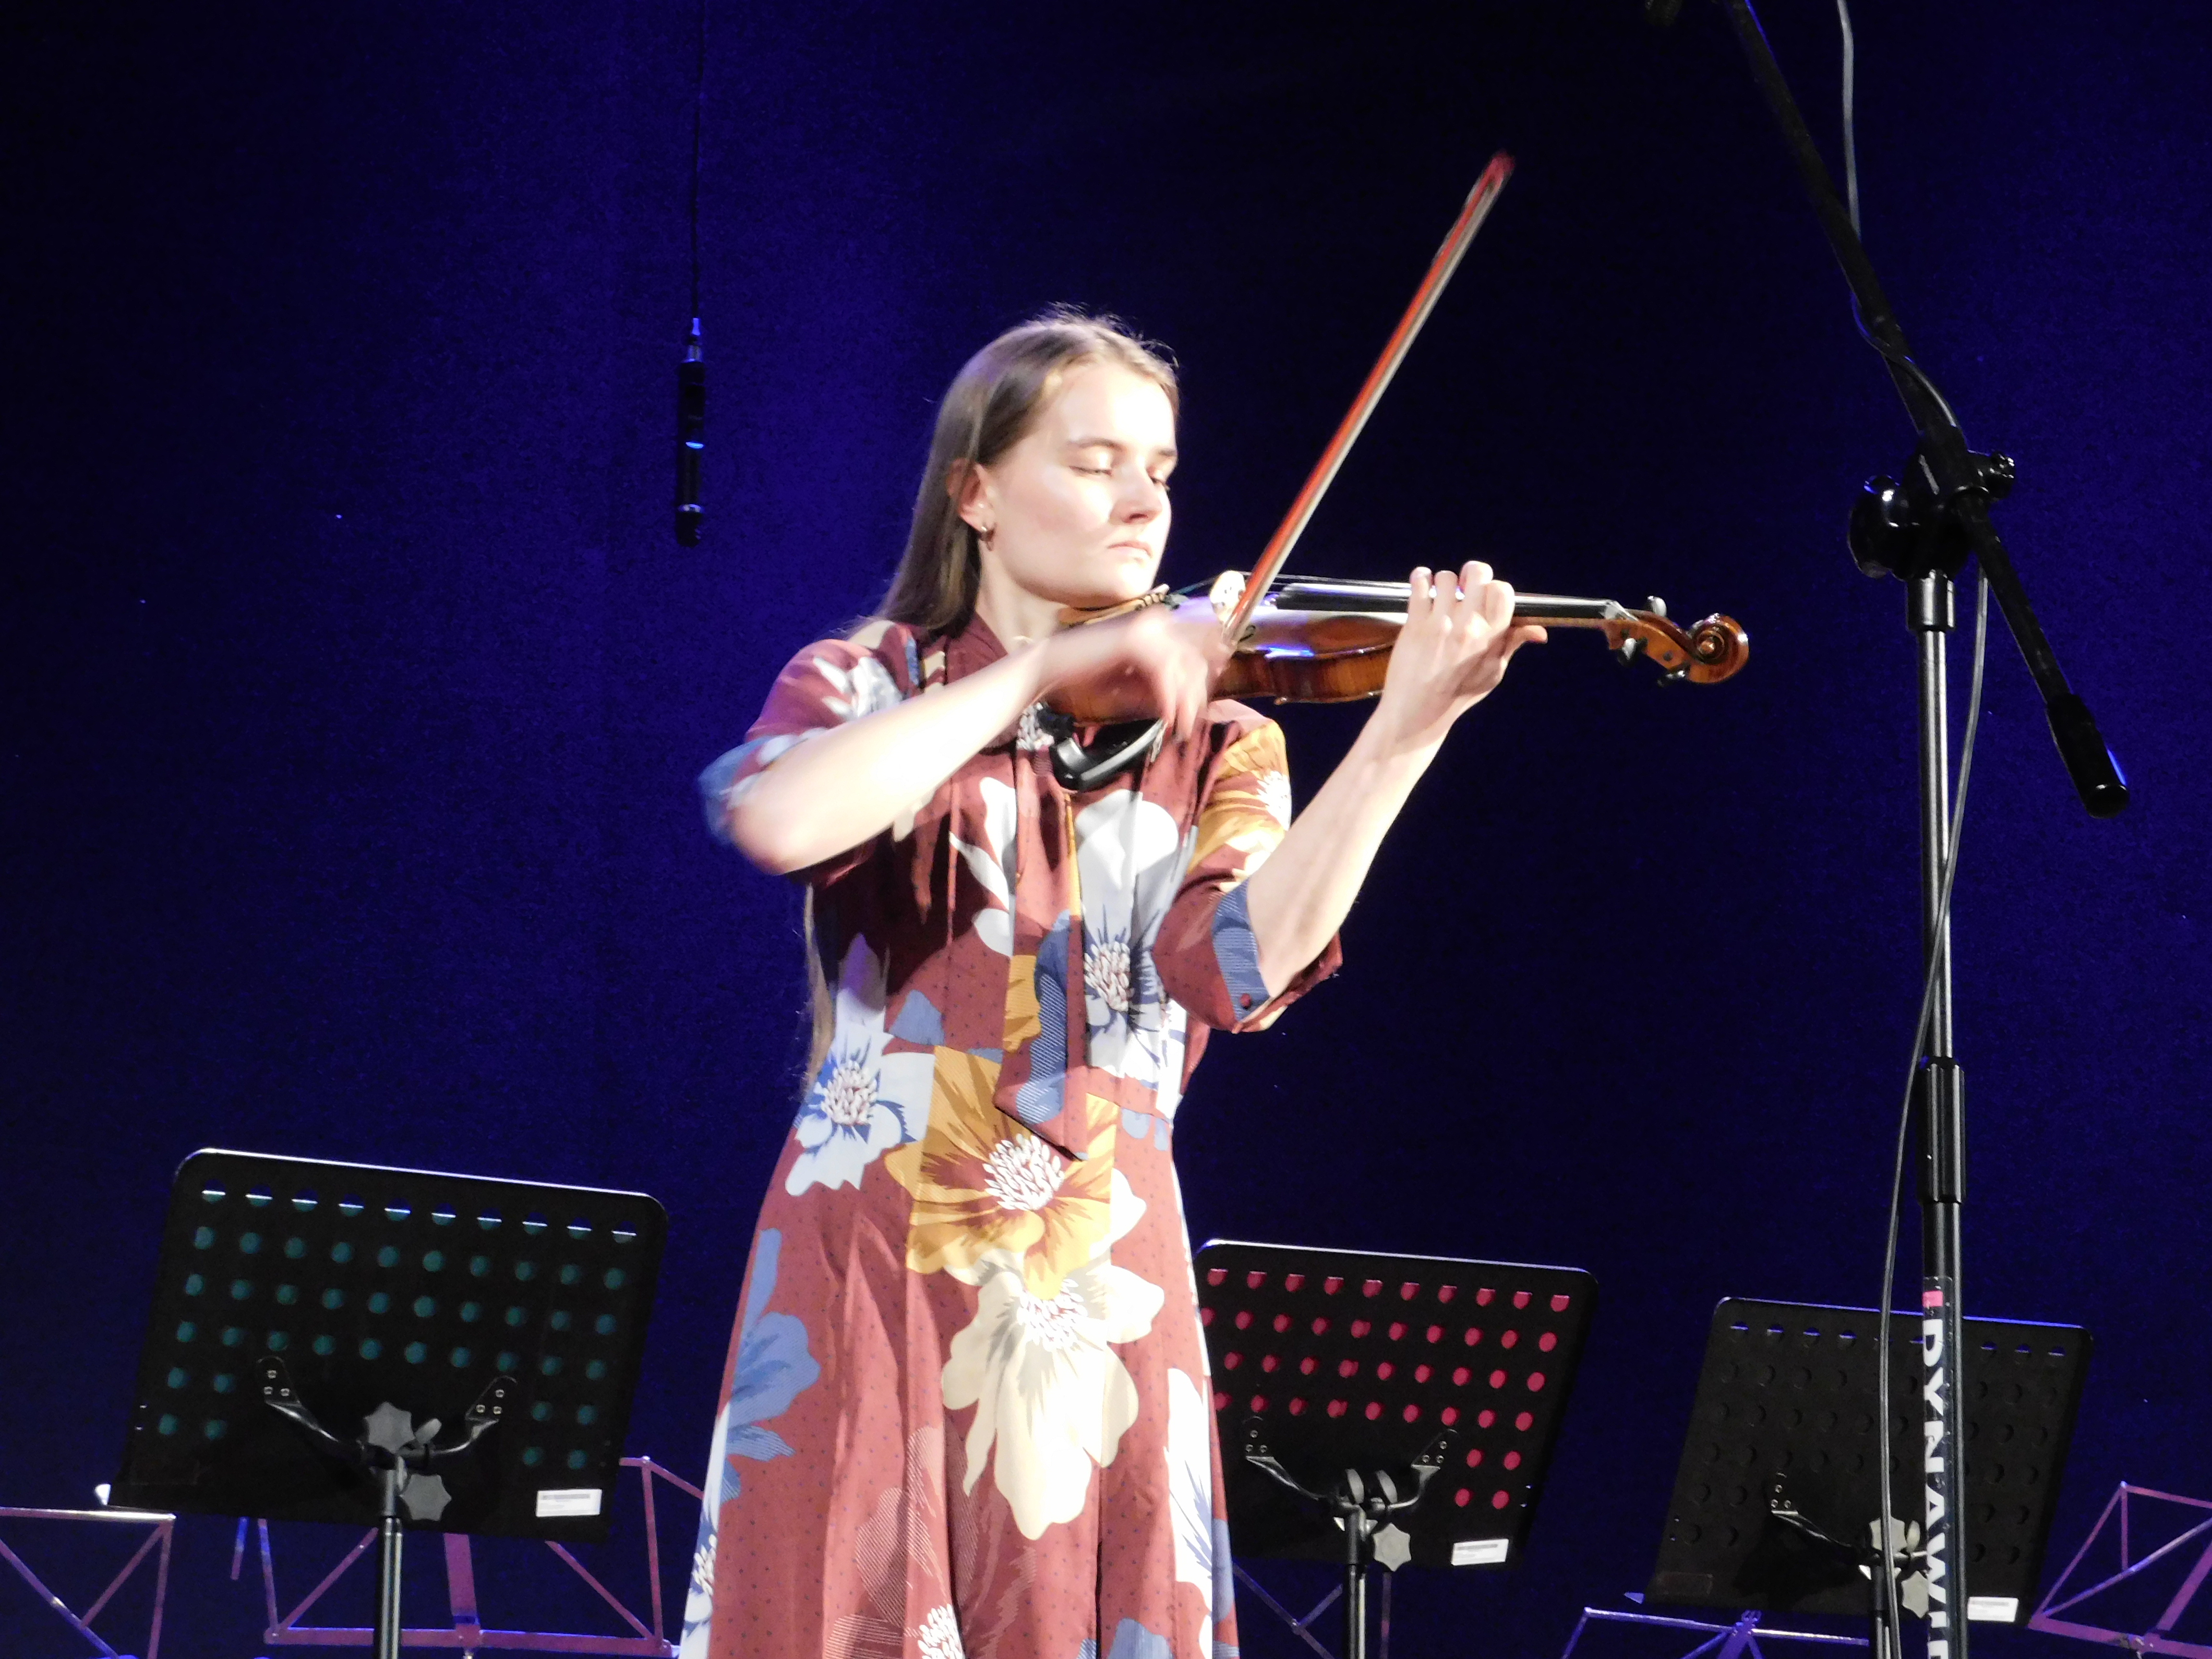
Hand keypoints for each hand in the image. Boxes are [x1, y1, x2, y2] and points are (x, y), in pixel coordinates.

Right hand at [1033, 605, 1225, 741]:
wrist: (1050, 667)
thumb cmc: (1086, 676)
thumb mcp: (1133, 684)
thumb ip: (1160, 687)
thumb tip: (1188, 703)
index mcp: (1155, 628)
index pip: (1194, 652)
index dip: (1202, 682)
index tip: (1199, 709)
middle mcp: (1154, 623)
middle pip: (1195, 660)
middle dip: (1196, 697)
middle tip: (1189, 725)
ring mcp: (1145, 629)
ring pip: (1184, 668)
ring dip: (1184, 702)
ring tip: (1179, 728)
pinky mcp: (1133, 641)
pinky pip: (1164, 673)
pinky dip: (1167, 698)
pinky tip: (1165, 718)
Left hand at [1370, 560, 1545, 750]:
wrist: (1418, 710)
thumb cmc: (1458, 693)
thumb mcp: (1493, 672)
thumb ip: (1512, 645)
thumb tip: (1540, 632)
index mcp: (1491, 636)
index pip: (1503, 590)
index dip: (1495, 586)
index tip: (1485, 593)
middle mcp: (1468, 626)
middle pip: (1477, 573)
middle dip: (1471, 573)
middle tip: (1463, 585)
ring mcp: (1440, 623)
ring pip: (1445, 577)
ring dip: (1442, 582)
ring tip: (1438, 595)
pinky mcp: (1415, 623)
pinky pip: (1419, 584)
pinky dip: (1420, 578)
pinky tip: (1421, 585)